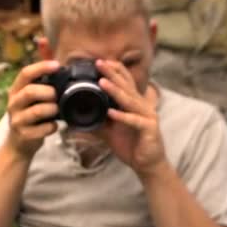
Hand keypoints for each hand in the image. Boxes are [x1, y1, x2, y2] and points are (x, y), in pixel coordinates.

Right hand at [4, 60, 60, 159]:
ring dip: (51, 109)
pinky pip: (41, 129)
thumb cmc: (30, 112)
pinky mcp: (24, 135)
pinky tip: (54, 126)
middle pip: (30, 91)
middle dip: (48, 92)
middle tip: (57, 95)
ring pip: (36, 111)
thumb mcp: (32, 90)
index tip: (57, 65)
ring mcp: (17, 120)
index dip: (41, 67)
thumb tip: (43, 40)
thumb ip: (39, 68)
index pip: (25, 73)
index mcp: (17, 89)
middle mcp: (13, 103)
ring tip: (57, 110)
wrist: (19, 143)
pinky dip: (51, 127)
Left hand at [96, 59, 167, 178]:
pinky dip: (122, 116)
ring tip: (102, 82)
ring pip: (129, 101)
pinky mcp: (149, 129)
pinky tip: (111, 112)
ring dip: (115, 91)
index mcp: (134, 104)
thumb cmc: (131, 145)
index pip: (125, 82)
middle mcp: (142, 106)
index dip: (114, 71)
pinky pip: (134, 121)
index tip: (100, 61)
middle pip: (126, 86)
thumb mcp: (110, 132)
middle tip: (98, 63)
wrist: (147, 164)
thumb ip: (97, 122)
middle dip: (112, 74)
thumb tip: (77, 118)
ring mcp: (147, 116)